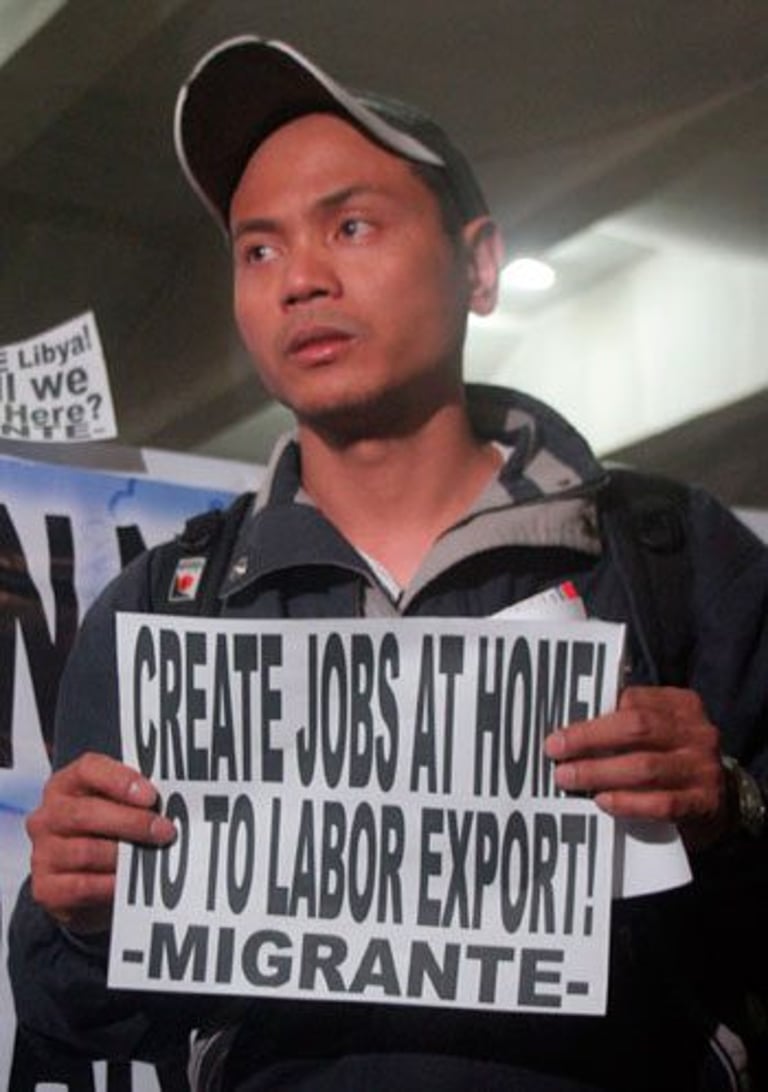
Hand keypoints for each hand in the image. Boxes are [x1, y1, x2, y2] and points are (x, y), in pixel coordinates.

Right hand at [26, 752, 175, 933]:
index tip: (151, 796)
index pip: (88, 770)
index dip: (120, 780)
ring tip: (153, 859)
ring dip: (125, 856)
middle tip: (165, 832)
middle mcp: (47, 816)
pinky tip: (131, 886)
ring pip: (86, 851)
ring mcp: (43, 852)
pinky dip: (111, 885)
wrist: (81, 886)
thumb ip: (134, 800)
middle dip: (132, 822)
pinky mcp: (46, 888)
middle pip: (86, 813)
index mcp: (65, 785)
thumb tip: (173, 800)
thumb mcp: (115, 809)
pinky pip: (82, 886)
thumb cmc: (106, 835)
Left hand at [543, 687, 727, 849]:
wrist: (722, 801)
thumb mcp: (660, 732)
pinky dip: (627, 802)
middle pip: (636, 729)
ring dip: (599, 773)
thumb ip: (626, 723)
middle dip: (589, 740)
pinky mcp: (704, 803)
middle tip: (555, 752)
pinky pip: (660, 803)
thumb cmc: (674, 758)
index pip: (632, 701)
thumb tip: (570, 730)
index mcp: (682, 705)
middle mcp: (697, 732)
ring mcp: (703, 767)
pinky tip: (602, 802)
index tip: (559, 732)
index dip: (592, 717)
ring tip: (568, 778)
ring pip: (644, 767)